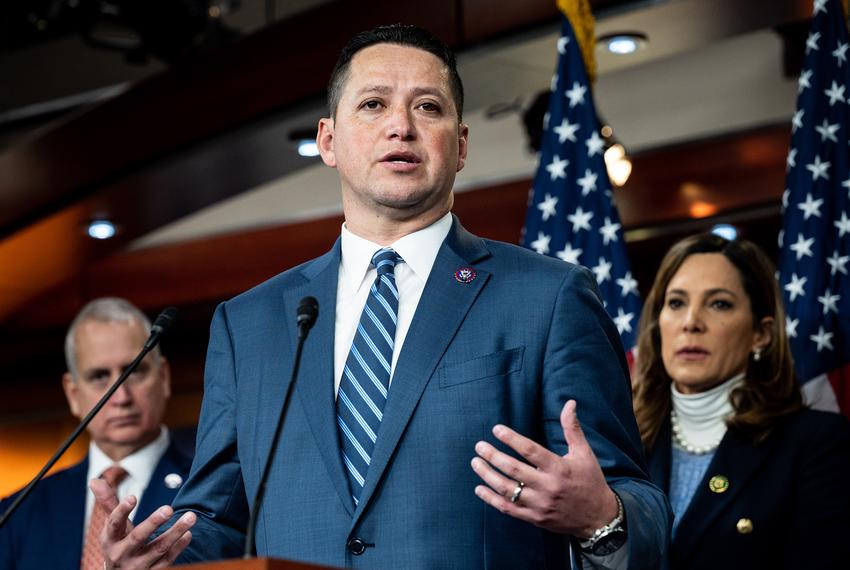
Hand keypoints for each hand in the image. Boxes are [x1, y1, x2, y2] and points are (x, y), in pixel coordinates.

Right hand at [90, 478, 195, 568]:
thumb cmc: (119, 544)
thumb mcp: (112, 528)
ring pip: (158, 549)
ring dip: (176, 532)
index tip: (132, 497)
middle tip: (169, 508)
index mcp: (110, 540)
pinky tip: (188, 534)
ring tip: (190, 516)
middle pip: (138, 537)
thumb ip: (109, 504)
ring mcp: (137, 566)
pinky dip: (179, 547)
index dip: (122, 511)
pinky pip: (168, 561)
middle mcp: (121, 554)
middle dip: (153, 522)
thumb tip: (94, 480)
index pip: (114, 524)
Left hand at [471, 399, 617, 537]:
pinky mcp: (534, 518)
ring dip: (488, 475)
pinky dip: (491, 499)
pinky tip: (479, 488)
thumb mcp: (584, 453)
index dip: (511, 439)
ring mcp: (540, 504)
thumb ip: (572, 428)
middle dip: (493, 456)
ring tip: (476, 462)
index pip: (530, 451)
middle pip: (513, 470)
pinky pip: (508, 509)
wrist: (599, 518)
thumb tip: (569, 403)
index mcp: (559, 468)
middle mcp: (548, 487)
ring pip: (507, 489)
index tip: (496, 429)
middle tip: (479, 446)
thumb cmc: (590, 481)